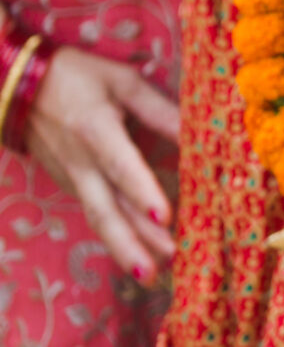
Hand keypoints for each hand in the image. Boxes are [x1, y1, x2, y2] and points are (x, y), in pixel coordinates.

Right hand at [23, 47, 177, 282]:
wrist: (18, 87)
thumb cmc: (78, 78)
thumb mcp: (122, 82)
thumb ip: (159, 110)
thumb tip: (198, 130)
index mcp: (95, 131)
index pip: (122, 167)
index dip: (144, 192)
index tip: (166, 216)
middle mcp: (81, 163)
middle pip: (106, 210)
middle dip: (133, 242)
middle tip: (162, 266)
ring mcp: (71, 178)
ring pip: (99, 218)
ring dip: (125, 247)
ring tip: (153, 271)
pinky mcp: (69, 184)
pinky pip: (94, 212)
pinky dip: (115, 233)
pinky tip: (136, 250)